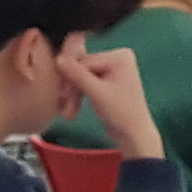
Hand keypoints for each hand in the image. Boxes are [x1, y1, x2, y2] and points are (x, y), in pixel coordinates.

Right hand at [55, 43, 166, 165]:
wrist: (132, 134)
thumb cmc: (122, 115)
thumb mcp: (97, 93)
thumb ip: (78, 75)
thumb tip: (59, 58)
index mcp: (120, 56)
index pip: (85, 62)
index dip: (71, 79)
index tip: (63, 97)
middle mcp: (117, 58)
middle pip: (81, 69)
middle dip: (72, 90)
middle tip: (64, 107)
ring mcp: (111, 68)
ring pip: (79, 77)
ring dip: (73, 95)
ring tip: (68, 113)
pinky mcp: (105, 78)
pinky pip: (83, 82)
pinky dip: (77, 95)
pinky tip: (72, 110)